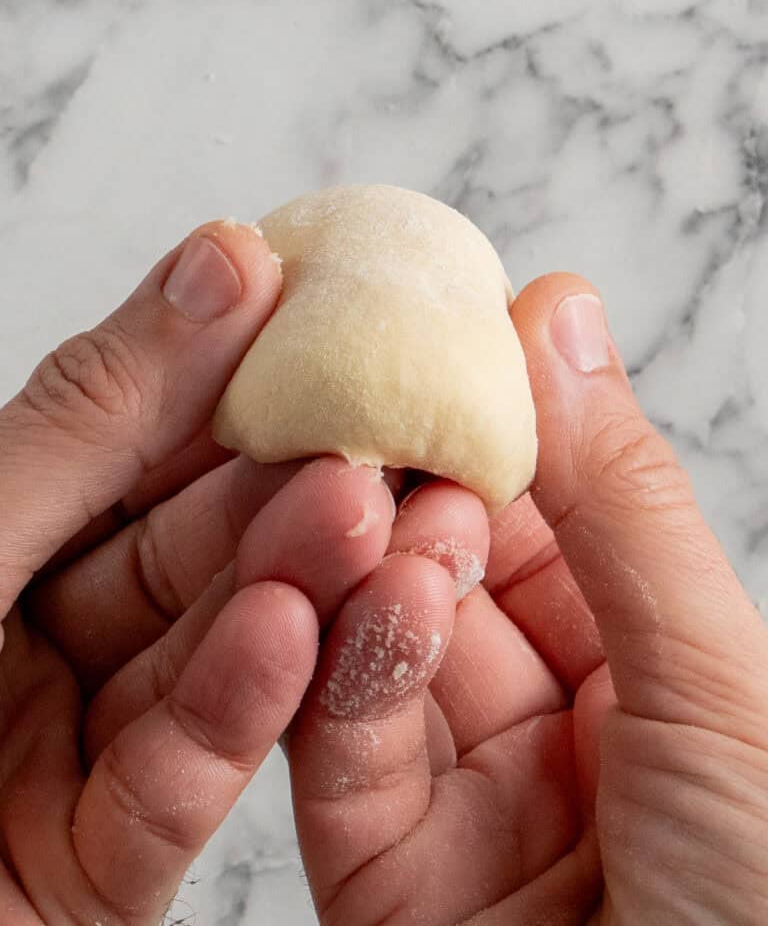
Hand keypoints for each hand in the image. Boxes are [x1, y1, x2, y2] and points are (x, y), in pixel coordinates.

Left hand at [0, 222, 397, 923]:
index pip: (138, 454)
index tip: (326, 331)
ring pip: (200, 667)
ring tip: (358, 526)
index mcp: (0, 545)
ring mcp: (72, 757)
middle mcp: (37, 643)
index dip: (233, 390)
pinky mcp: (97, 870)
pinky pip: (170, 792)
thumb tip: (225, 261)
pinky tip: (282, 639)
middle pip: (187, 561)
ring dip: (284, 597)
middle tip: (372, 444)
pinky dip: (230, 717)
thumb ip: (95, 411)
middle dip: (283, 501)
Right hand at [289, 273, 767, 924]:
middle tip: (364, 408)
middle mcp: (545, 722)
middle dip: (404, 492)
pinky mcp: (381, 877)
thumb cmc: (764, 899)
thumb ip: (619, 499)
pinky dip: (334, 680)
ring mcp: (458, 796)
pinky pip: (338, 756)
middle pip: (442, 577)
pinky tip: (347, 614)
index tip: (426, 339)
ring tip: (364, 502)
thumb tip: (555, 311)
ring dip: (361, 576)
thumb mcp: (715, 677)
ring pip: (374, 653)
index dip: (485, 428)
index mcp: (640, 663)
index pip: (538, 515)